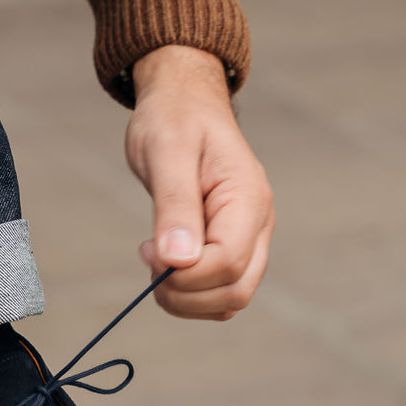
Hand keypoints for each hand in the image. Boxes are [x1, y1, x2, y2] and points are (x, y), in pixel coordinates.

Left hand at [125, 45, 274, 320]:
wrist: (184, 105)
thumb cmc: (174, 120)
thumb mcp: (166, 153)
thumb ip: (174, 206)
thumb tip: (178, 260)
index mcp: (248, 198)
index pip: (227, 262)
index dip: (184, 274)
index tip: (146, 250)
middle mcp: (258, 224)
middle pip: (235, 291)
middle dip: (184, 294)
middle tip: (148, 260)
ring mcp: (250, 239)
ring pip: (230, 300)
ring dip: (186, 300)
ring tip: (155, 262)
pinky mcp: (234, 248)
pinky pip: (220, 294)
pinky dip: (190, 296)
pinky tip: (166, 267)